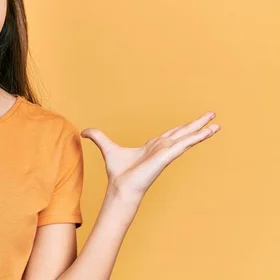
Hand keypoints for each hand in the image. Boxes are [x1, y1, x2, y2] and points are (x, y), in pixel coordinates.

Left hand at [80, 111, 220, 200]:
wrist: (121, 187)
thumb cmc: (117, 173)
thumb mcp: (106, 148)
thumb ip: (97, 137)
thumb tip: (83, 131)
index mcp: (153, 146)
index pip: (172, 133)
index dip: (182, 127)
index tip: (194, 121)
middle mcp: (163, 148)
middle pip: (184, 132)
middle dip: (198, 124)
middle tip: (212, 115)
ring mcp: (167, 151)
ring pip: (188, 137)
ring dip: (203, 130)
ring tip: (218, 123)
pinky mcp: (168, 155)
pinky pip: (186, 144)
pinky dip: (198, 137)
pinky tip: (210, 131)